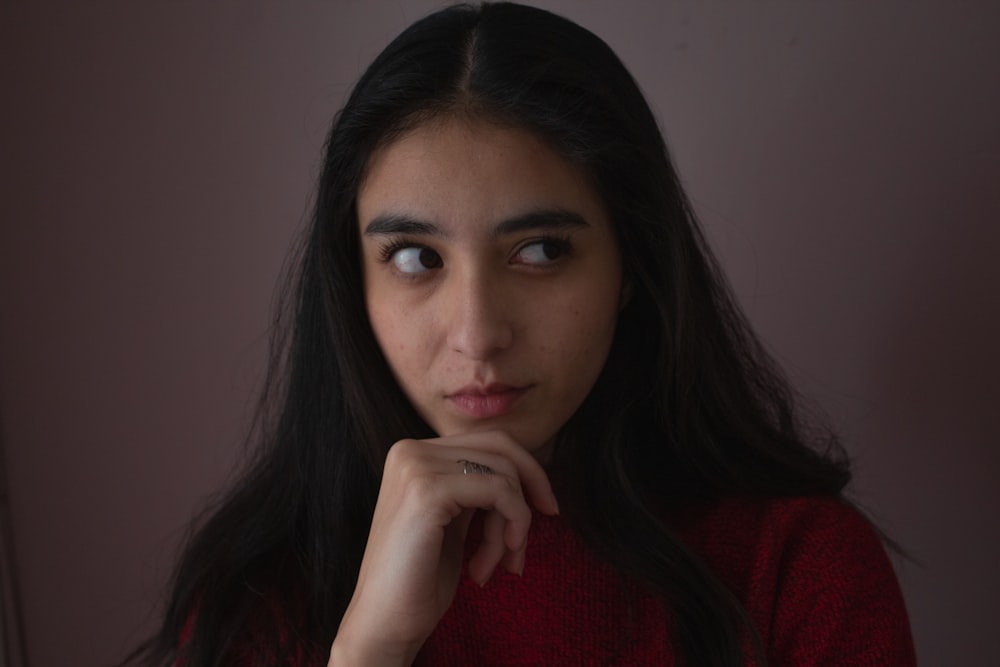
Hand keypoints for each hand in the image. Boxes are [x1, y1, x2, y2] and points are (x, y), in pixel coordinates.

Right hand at [329, 430, 558, 665]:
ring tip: (498, 565)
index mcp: (414, 453)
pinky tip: (487, 566)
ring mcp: (415, 466)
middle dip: (527, 495)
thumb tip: (530, 472)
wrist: (384, 624)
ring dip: (514, 525)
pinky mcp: (427, 490)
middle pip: (501, 449)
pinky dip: (511, 525)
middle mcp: (410, 450)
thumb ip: (479, 488)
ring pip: (503, 474)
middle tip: (524, 543)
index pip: (490, 441)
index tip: (545, 510)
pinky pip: (499, 492)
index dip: (528, 472)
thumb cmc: (421, 579)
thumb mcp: (456, 519)